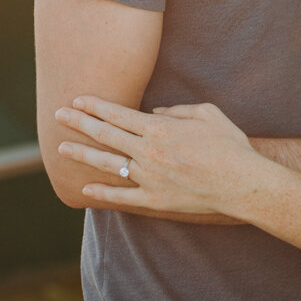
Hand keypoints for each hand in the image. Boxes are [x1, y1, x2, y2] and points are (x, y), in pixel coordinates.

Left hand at [55, 96, 263, 214]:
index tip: (77, 100)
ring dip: (82, 155)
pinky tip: (86, 189)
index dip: (95, 106)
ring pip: (108, 164)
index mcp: (159, 128)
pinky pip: (123, 196)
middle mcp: (148, 151)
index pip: (118, 114)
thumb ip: (176, 110)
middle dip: (79, 123)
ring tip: (61, 149)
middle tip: (58, 115)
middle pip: (105, 135)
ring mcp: (149, 177)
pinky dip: (103, 193)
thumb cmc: (229, 144)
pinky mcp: (155, 199)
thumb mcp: (206, 113)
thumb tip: (154, 113)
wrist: (242, 183)